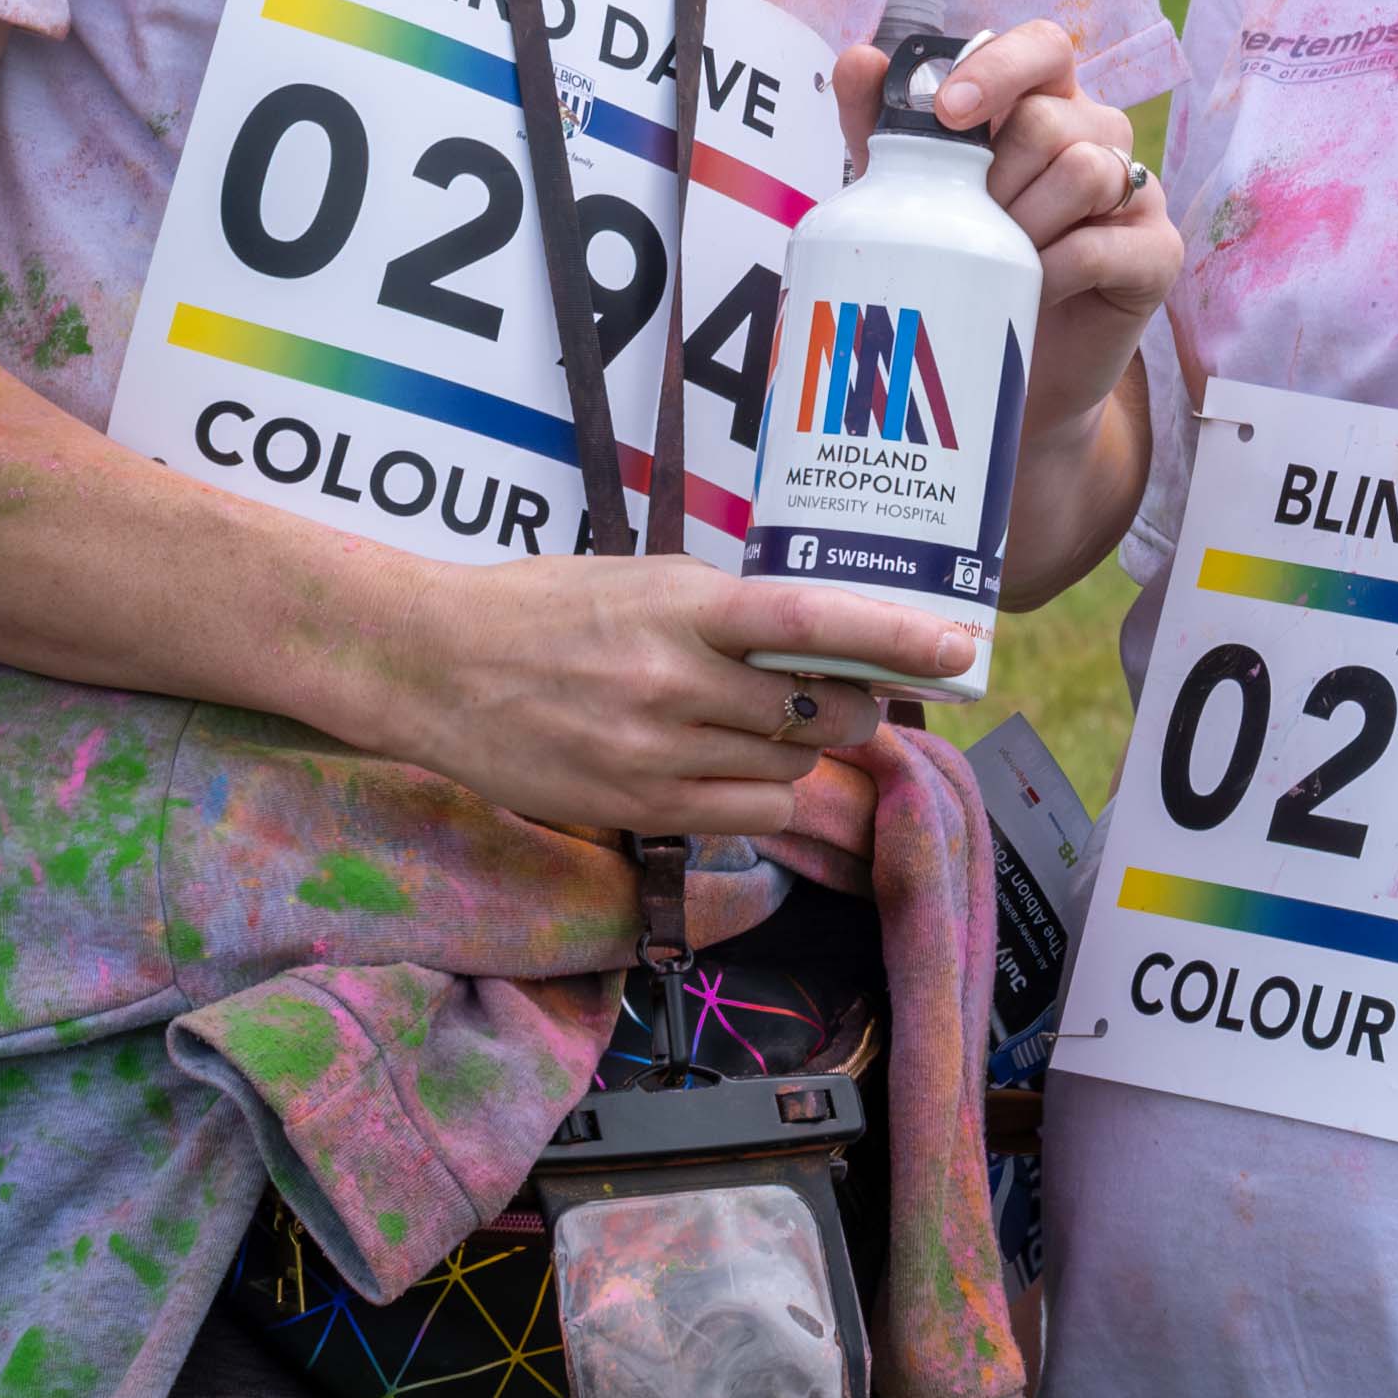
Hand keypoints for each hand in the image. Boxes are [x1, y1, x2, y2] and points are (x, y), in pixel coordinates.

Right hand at [341, 548, 966, 842]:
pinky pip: (746, 814)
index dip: (894, 636)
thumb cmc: (547, 610)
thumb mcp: (646, 582)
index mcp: (685, 607)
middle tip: (842, 694)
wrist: (437, 666)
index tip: (960, 644)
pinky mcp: (635, 805)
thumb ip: (730, 612)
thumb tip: (821, 642)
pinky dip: (759, 794)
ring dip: (798, 753)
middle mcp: (677, 681)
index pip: (811, 621)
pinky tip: (725, 763)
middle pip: (821, 714)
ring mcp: (655, 751)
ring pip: (790, 771)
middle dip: (851, 708)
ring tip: (753, 723)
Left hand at [830, 22, 1177, 436]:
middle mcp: (1098, 135)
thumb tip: (859, 59)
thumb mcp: (915, 191)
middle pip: (1051, 118)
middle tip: (971, 222)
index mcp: (1046, 102)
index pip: (1042, 47)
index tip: (949, 112)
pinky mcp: (1157, 252)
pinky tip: (1031, 290)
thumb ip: (886, 127)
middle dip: (994, 178)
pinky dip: (1054, 270)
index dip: (1000, 67)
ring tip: (1001, 259)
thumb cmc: (965, 261)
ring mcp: (1135, 191)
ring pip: (1084, 170)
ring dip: (1024, 222)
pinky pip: (1103, 244)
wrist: (1007, 360)